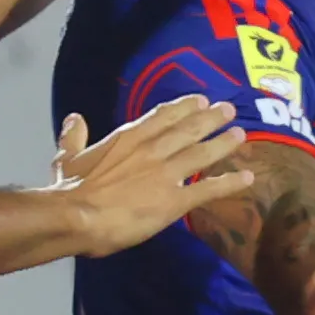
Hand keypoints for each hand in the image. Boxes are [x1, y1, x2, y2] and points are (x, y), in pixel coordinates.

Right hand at [53, 96, 249, 255]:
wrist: (75, 215)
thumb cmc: (69, 189)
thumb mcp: (66, 157)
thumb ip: (74, 137)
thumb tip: (74, 119)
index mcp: (128, 138)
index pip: (162, 116)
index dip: (184, 107)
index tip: (200, 100)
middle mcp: (153, 149)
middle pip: (188, 129)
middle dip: (211, 118)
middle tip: (229, 110)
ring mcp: (166, 174)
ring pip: (202, 153)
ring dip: (224, 143)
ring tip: (241, 135)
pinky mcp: (174, 201)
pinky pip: (208, 190)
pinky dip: (230, 183)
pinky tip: (247, 178)